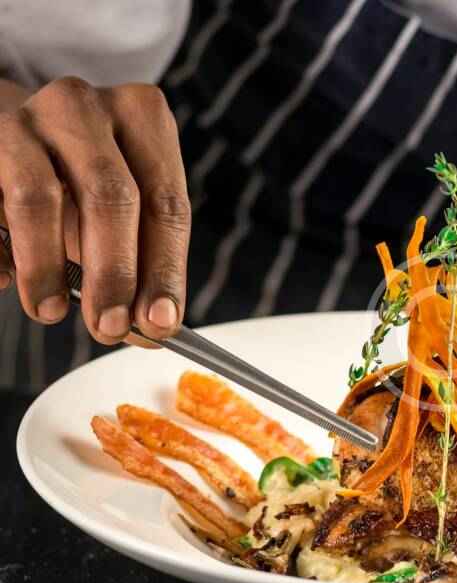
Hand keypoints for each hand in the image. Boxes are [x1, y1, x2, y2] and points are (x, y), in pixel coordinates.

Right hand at [0, 76, 189, 343]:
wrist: (13, 137)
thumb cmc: (81, 181)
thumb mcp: (125, 211)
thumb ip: (144, 262)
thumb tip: (153, 326)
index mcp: (142, 117)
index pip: (165, 203)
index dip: (164, 269)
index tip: (160, 322)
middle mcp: (83, 106)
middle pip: (109, 196)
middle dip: (112, 273)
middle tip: (108, 327)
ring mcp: (21, 117)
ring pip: (36, 197)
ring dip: (45, 267)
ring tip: (51, 312)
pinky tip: (2, 280)